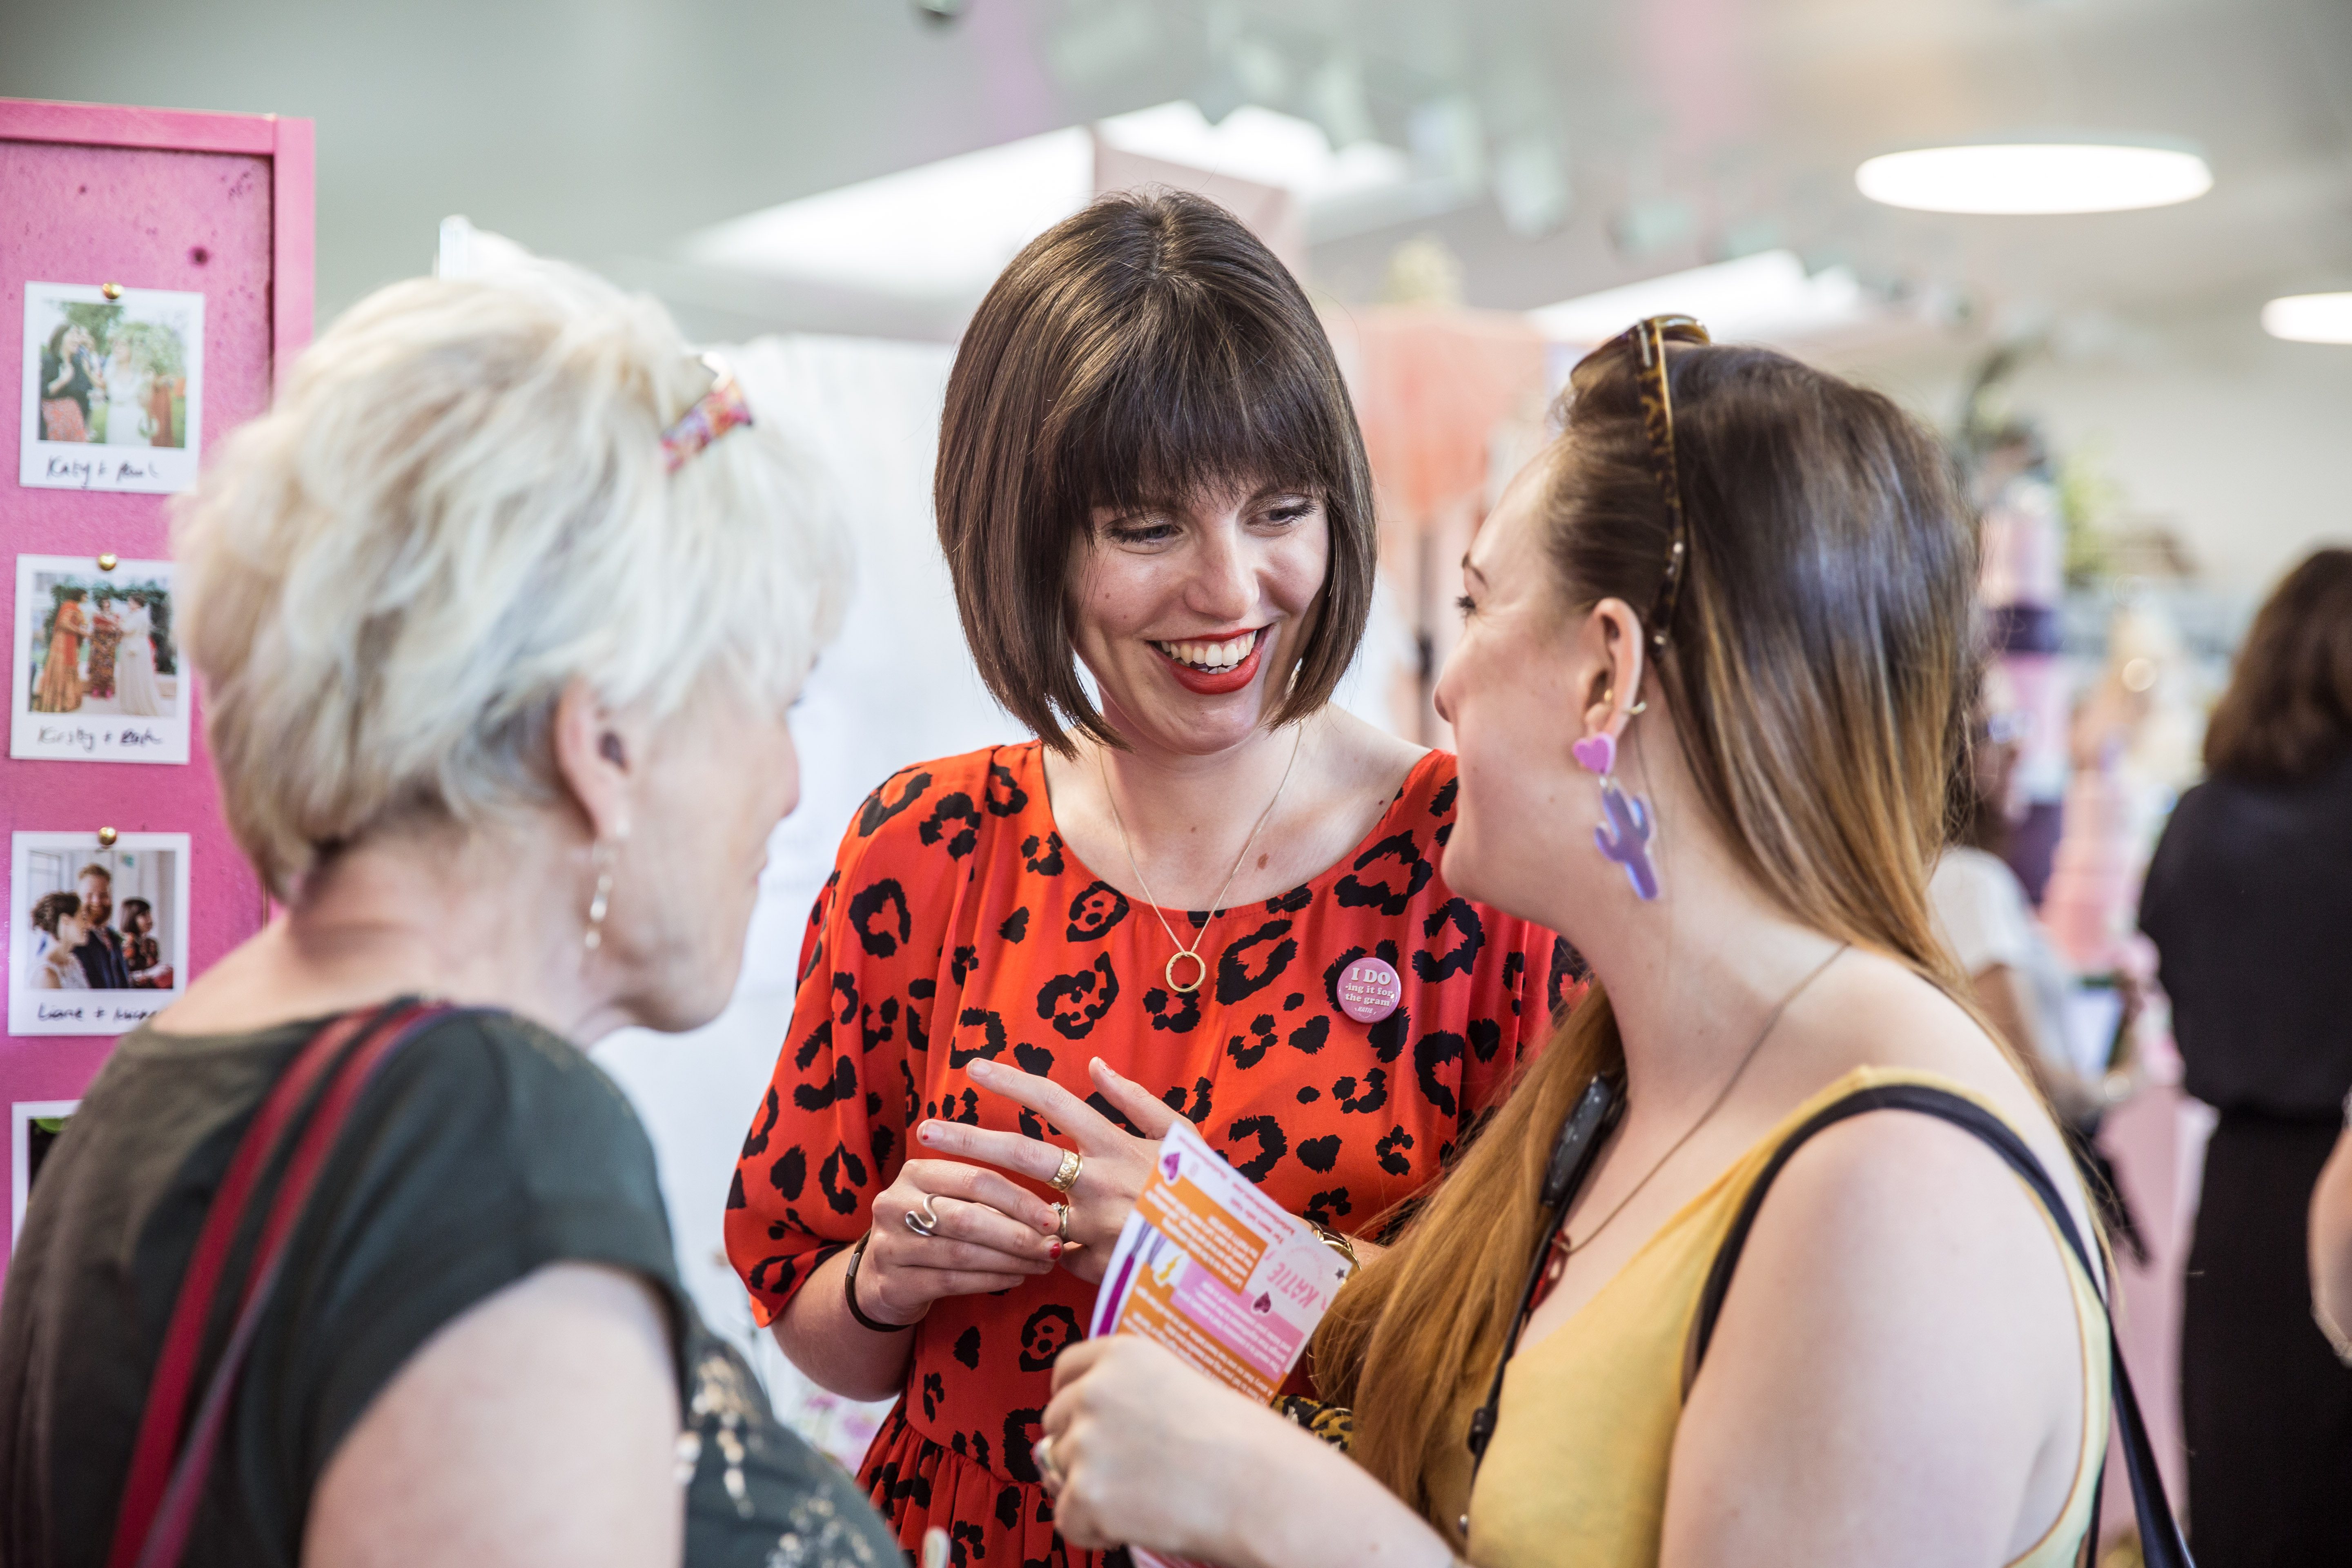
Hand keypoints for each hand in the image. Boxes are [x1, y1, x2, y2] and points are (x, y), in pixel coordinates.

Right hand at [854, 1158, 1064, 1326]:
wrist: (882, 1276)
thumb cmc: (933, 1230)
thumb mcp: (949, 1200)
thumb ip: (986, 1197)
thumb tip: (1050, 1212)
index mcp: (915, 1172)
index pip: (975, 1179)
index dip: (1019, 1199)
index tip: (1053, 1217)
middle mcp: (895, 1203)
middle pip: (968, 1218)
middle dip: (1018, 1234)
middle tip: (1054, 1245)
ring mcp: (889, 1245)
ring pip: (962, 1253)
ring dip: (1010, 1260)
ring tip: (1043, 1263)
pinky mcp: (892, 1283)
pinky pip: (951, 1282)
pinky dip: (991, 1280)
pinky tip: (1017, 1277)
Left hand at [920, 1057, 1178, 1283]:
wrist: (1225, 1258)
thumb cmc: (1203, 1190)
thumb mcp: (1180, 1136)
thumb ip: (1136, 1100)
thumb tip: (1094, 1066)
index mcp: (1117, 1145)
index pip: (1054, 1102)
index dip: (1011, 1081)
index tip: (972, 1067)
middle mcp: (1098, 1182)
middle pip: (1020, 1153)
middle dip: (968, 1139)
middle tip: (926, 1129)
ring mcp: (1091, 1226)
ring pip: (1021, 1209)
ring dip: (978, 1196)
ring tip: (938, 1186)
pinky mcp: (1091, 1265)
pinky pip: (1049, 1253)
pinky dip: (1033, 1244)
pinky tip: (1004, 1240)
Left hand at [1039, 1335, 1280, 1556]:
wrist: (1260, 1487)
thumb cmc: (1239, 1443)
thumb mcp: (1179, 1388)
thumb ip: (1129, 1396)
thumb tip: (1079, 1435)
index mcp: (1122, 1355)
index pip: (1066, 1370)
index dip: (1073, 1398)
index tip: (1085, 1419)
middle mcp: (1095, 1391)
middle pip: (1056, 1422)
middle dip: (1081, 1447)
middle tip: (1129, 1469)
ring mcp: (1086, 1442)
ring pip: (1059, 1471)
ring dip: (1090, 1489)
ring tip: (1144, 1496)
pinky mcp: (1085, 1494)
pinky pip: (1067, 1519)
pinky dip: (1094, 1529)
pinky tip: (1135, 1522)